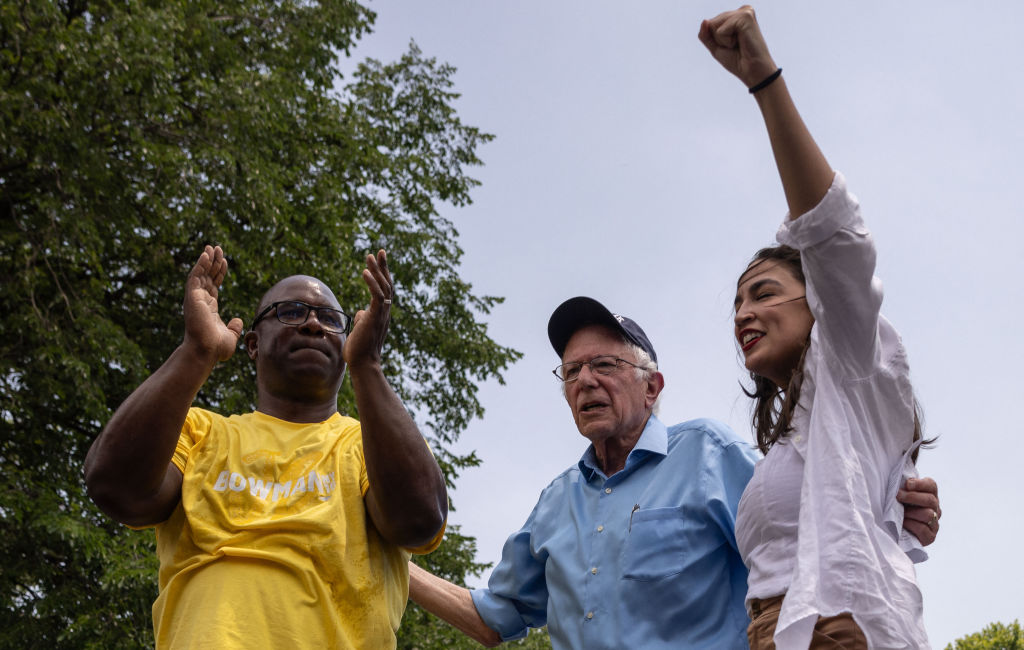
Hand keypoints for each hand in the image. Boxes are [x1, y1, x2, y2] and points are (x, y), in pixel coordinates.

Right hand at [183, 245, 243, 361]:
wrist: (205, 351)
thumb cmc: (215, 348)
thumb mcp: (230, 337)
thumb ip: (234, 327)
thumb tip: (238, 320)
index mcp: (209, 308)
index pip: (213, 286)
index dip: (218, 273)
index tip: (224, 261)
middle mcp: (201, 301)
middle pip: (207, 277)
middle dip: (212, 262)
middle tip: (218, 248)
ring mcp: (195, 299)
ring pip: (201, 274)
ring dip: (207, 260)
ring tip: (213, 247)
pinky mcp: (192, 297)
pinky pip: (195, 277)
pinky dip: (200, 265)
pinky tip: (206, 254)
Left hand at [343, 249, 392, 368]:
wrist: (363, 364)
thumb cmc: (359, 350)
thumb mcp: (360, 330)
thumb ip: (362, 319)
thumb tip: (360, 313)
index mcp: (381, 314)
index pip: (384, 290)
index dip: (382, 274)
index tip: (379, 260)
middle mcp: (385, 312)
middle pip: (387, 284)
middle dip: (383, 266)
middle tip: (380, 251)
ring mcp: (381, 314)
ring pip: (383, 287)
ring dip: (377, 270)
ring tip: (370, 256)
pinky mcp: (375, 317)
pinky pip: (377, 296)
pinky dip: (372, 282)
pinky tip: (365, 271)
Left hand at [698, 5, 777, 87]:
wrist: (753, 71)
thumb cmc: (738, 61)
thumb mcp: (716, 47)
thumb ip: (706, 34)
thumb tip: (705, 20)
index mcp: (737, 16)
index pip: (710, 24)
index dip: (716, 40)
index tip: (732, 46)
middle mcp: (742, 11)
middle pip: (710, 23)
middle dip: (718, 40)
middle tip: (736, 46)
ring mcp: (744, 12)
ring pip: (713, 25)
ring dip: (722, 41)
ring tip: (738, 44)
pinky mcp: (745, 17)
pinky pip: (720, 30)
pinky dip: (726, 41)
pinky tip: (741, 42)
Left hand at [898, 477, 940, 545]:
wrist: (892, 532)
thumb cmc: (895, 509)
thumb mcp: (898, 495)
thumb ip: (902, 485)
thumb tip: (903, 476)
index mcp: (929, 495)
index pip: (931, 485)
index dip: (920, 484)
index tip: (907, 484)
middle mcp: (935, 509)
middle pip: (930, 500)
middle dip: (912, 497)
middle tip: (898, 496)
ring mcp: (934, 524)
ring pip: (928, 514)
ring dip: (911, 513)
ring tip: (901, 513)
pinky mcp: (930, 537)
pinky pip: (923, 529)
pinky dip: (911, 525)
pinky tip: (903, 523)